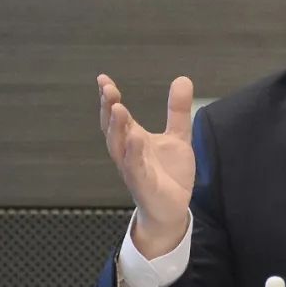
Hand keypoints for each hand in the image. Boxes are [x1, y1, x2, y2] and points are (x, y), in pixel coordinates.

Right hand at [98, 73, 195, 258]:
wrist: (173, 208)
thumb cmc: (168, 173)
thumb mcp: (177, 136)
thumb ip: (178, 110)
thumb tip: (183, 78)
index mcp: (133, 139)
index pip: (116, 116)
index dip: (109, 98)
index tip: (102, 78)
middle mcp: (128, 152)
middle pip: (112, 128)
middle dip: (108, 109)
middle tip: (107, 89)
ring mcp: (133, 168)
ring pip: (119, 147)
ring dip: (117, 128)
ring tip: (118, 108)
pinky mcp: (143, 184)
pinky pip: (134, 168)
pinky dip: (133, 153)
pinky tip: (135, 138)